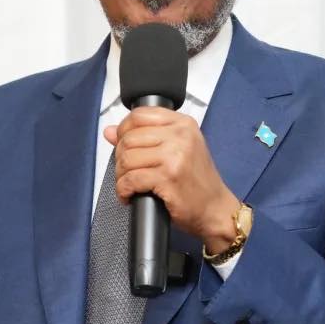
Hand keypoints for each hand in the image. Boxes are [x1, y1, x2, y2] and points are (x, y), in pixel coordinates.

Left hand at [104, 107, 241, 253]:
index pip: (139, 115)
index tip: (124, 145)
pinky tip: (129, 195)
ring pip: (127, 158)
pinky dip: (123, 190)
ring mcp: (174, 157)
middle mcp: (180, 136)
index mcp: (183, 124)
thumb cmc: (197, 181)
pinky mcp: (168, 178)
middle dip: (120, 158)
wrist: (215, 208)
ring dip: (121, 176)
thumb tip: (109, 131)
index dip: (124, 130)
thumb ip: (145, 136)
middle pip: (129, 138)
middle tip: (127, 171)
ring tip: (129, 184)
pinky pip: (131, 179)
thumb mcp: (178, 150)